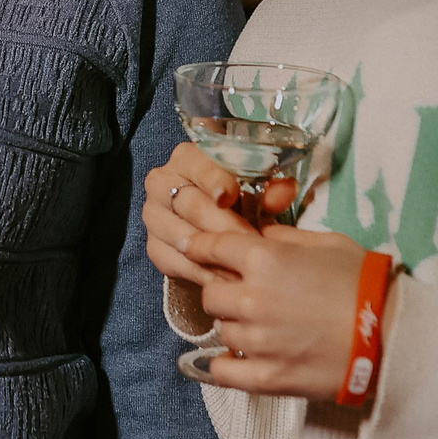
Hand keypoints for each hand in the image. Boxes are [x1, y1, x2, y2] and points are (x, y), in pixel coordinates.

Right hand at [144, 142, 259, 287]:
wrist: (213, 219)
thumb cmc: (237, 198)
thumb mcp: (255, 189)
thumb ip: (271, 188)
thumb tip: (284, 191)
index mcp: (187, 157)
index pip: (198, 166)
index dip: (213, 180)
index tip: (228, 196)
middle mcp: (161, 182)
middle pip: (191, 205)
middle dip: (223, 226)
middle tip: (250, 243)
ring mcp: (153, 215)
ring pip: (180, 236)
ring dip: (212, 254)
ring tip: (241, 266)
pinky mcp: (153, 245)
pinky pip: (172, 261)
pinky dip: (199, 273)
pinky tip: (223, 280)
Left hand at [167, 181, 372, 403]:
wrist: (394, 335)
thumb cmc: (365, 282)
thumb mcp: (326, 243)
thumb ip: (284, 238)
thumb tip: (257, 235)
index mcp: (265, 259)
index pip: (210, 246)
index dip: (201, 246)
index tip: (197, 249)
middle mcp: (252, 297)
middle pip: (210, 292)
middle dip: (224, 289)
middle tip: (246, 294)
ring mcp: (258, 340)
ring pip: (221, 329)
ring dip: (235, 325)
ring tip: (263, 328)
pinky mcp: (268, 376)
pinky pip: (223, 372)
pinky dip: (224, 366)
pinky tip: (234, 361)